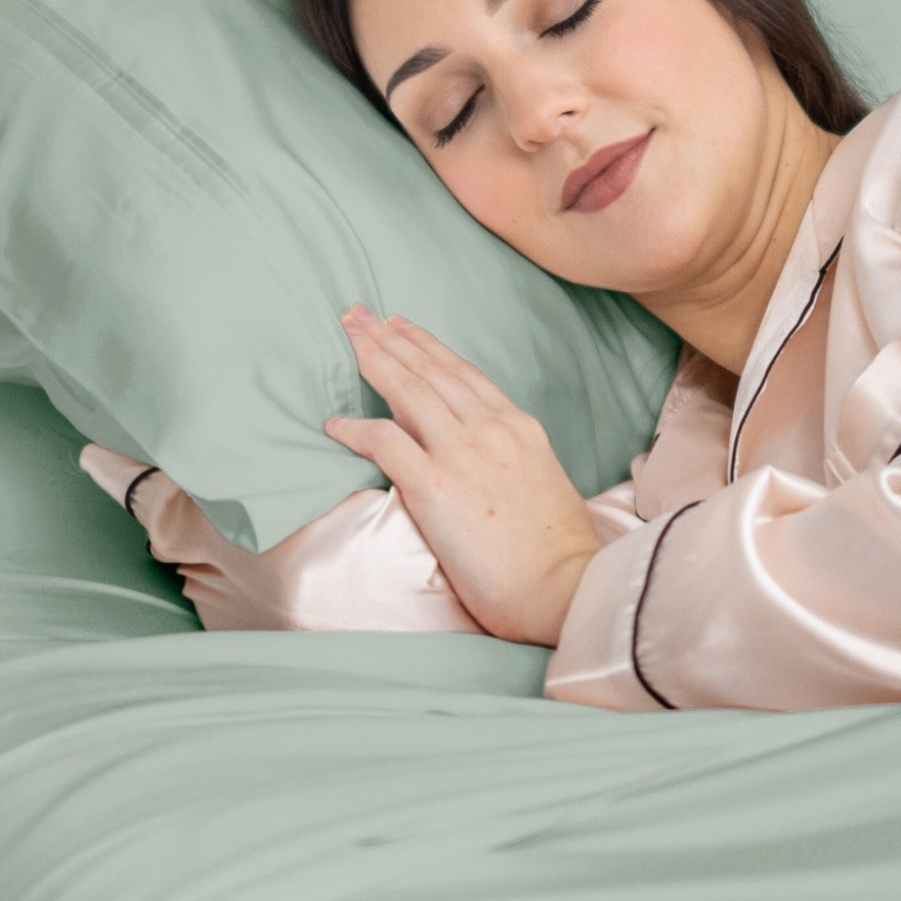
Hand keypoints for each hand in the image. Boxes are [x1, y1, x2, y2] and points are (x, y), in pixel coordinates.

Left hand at [324, 306, 598, 645]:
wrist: (565, 586)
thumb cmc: (558, 552)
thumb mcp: (541, 483)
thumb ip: (509, 459)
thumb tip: (476, 460)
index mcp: (520, 427)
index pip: (463, 374)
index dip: (427, 346)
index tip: (401, 326)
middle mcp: (491, 429)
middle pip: (431, 370)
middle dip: (390, 338)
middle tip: (358, 313)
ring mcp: (463, 454)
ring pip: (408, 390)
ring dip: (373, 359)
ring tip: (347, 336)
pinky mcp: (435, 486)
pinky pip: (386, 443)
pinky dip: (357, 429)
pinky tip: (335, 424)